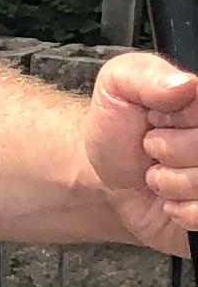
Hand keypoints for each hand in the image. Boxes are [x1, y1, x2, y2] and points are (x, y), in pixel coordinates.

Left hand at [81, 49, 197, 252]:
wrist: (101, 174)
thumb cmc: (117, 127)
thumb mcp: (118, 85)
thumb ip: (146, 76)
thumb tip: (185, 83)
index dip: (175, 118)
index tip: (155, 117)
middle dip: (168, 150)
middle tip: (151, 147)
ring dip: (170, 182)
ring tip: (156, 173)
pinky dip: (179, 210)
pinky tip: (169, 198)